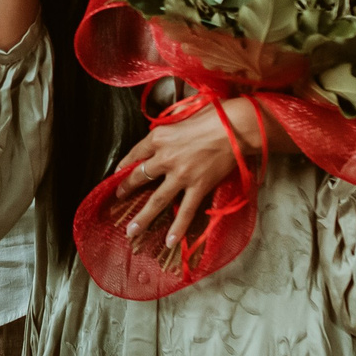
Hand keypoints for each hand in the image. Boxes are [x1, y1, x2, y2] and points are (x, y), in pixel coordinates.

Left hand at [114, 98, 270, 245]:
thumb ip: (171, 126)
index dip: (125, 163)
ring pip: (157, 200)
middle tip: (118, 198)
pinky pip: (185, 211)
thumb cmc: (215, 114)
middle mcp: (166, 157)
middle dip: (126, 189)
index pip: (136, 152)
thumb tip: (168, 131)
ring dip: (142, 217)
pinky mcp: (198, 187)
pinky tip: (169, 241)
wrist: (237, 127)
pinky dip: (178, 227)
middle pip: (140, 176)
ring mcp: (181, 175)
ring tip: (131, 231)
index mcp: (159, 136)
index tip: (119, 172)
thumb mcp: (183, 113)